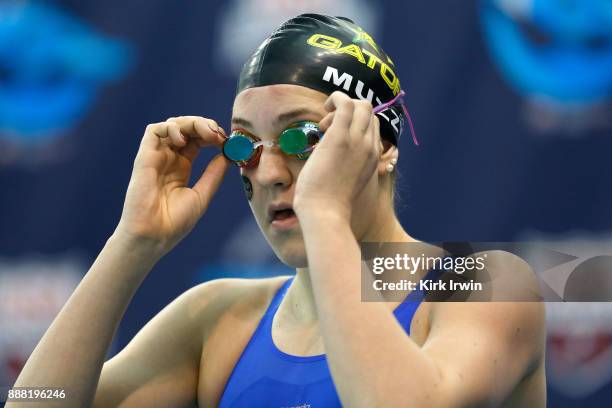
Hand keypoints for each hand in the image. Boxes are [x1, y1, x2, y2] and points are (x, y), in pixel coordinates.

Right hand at [115, 116, 229, 255]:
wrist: (153, 236)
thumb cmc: (175, 222)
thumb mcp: (202, 195)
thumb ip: (214, 174)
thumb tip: (228, 155)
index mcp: (182, 167)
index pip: (198, 140)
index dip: (213, 135)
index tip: (227, 141)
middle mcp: (169, 159)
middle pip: (187, 129)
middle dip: (205, 125)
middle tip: (219, 134)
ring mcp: (157, 157)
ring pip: (172, 125)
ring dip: (192, 123)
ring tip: (207, 134)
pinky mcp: (145, 157)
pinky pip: (154, 131)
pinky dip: (172, 127)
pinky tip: (184, 141)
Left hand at [293, 92, 380, 220]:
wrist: (326, 212)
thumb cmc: (330, 202)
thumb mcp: (349, 182)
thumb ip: (350, 165)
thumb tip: (336, 156)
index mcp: (374, 157)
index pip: (373, 127)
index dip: (355, 124)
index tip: (335, 136)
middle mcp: (370, 146)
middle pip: (370, 112)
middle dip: (349, 112)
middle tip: (328, 128)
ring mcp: (357, 140)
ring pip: (361, 104)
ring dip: (341, 107)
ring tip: (324, 127)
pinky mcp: (339, 137)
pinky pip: (344, 103)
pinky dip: (335, 99)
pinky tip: (323, 114)